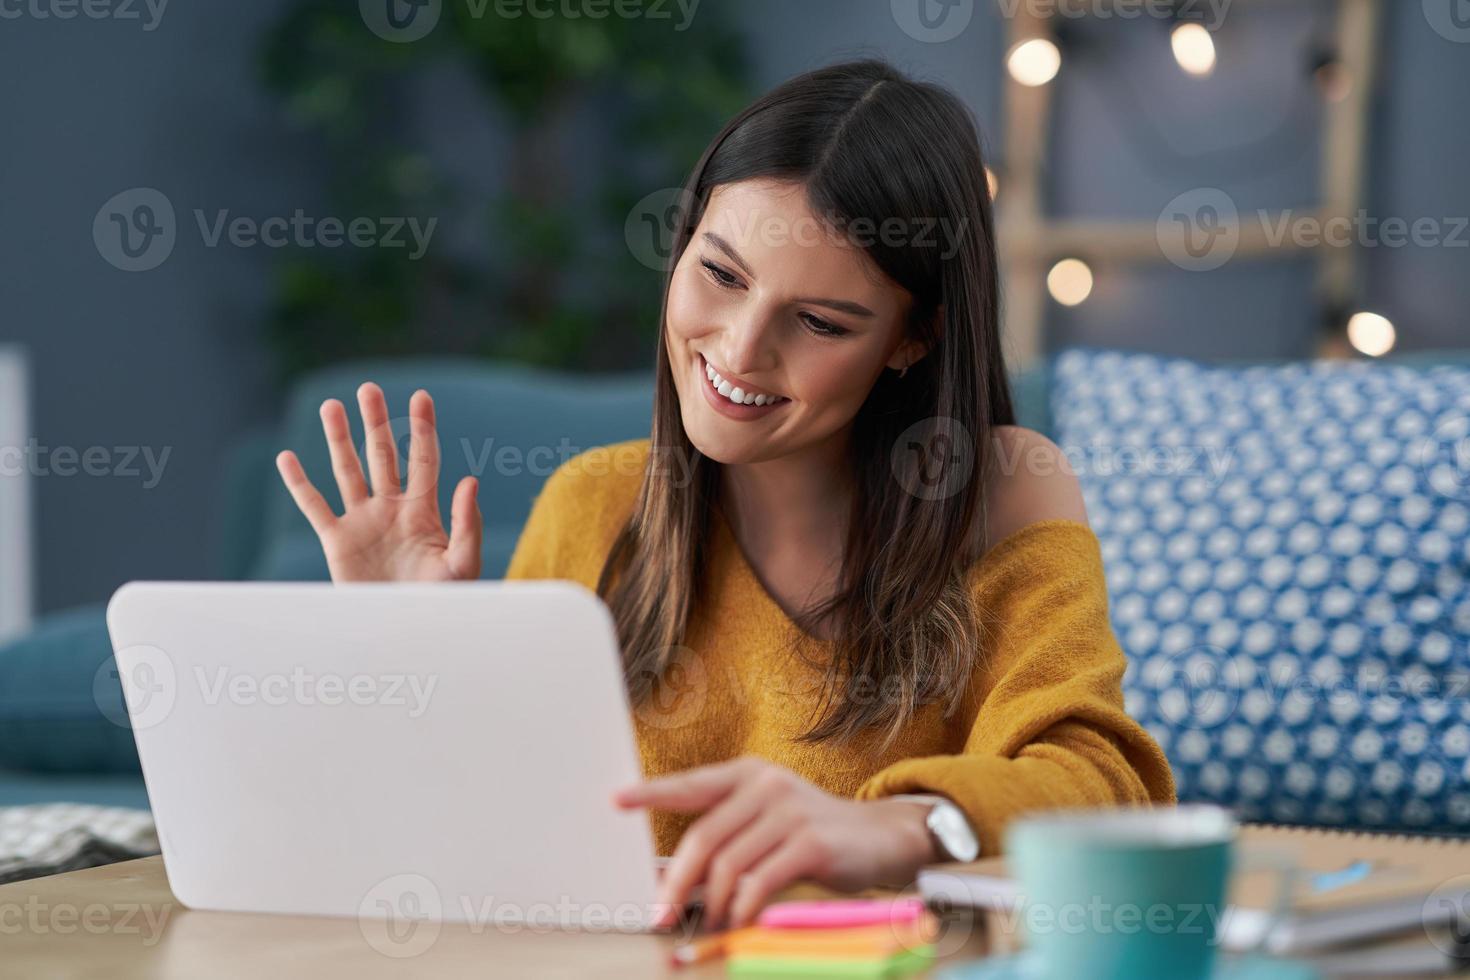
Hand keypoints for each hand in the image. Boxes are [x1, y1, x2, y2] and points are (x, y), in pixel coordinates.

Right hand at [275, 383, 482, 582]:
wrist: (407, 632)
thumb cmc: (443, 601)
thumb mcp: (463, 564)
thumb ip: (468, 523)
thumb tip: (470, 480)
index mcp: (424, 511)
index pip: (423, 460)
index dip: (421, 428)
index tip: (420, 396)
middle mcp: (391, 509)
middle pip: (382, 455)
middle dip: (375, 422)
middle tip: (367, 388)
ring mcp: (363, 522)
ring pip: (347, 471)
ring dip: (338, 439)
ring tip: (330, 405)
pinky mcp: (337, 542)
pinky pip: (314, 507)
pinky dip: (299, 483)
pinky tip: (287, 458)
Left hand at [614, 756, 937, 929]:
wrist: (881, 837)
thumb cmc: (814, 834)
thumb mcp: (768, 822)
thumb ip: (728, 837)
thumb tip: (675, 877)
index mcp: (747, 775)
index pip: (690, 784)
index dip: (650, 793)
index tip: (615, 800)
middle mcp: (765, 785)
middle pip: (703, 836)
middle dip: (676, 882)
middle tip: (659, 913)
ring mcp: (789, 811)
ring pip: (728, 864)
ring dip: (710, 903)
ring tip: (706, 925)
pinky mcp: (810, 842)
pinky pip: (761, 882)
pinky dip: (742, 908)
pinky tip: (736, 922)